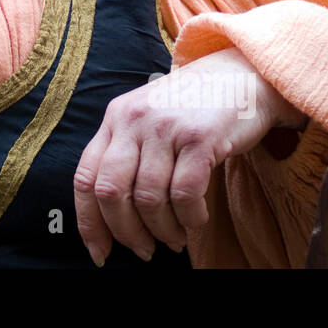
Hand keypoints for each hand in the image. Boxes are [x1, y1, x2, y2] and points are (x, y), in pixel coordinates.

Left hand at [73, 46, 305, 264]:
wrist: (241, 75)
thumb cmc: (193, 109)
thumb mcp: (148, 121)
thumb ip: (127, 155)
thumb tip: (112, 218)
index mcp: (114, 119)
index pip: (85, 178)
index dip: (89, 222)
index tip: (99, 252)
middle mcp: (133, 120)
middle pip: (111, 192)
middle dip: (126, 232)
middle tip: (144, 250)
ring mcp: (165, 127)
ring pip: (149, 199)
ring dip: (163, 230)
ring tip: (175, 238)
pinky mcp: (199, 136)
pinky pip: (185, 193)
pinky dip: (190, 217)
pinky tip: (196, 219)